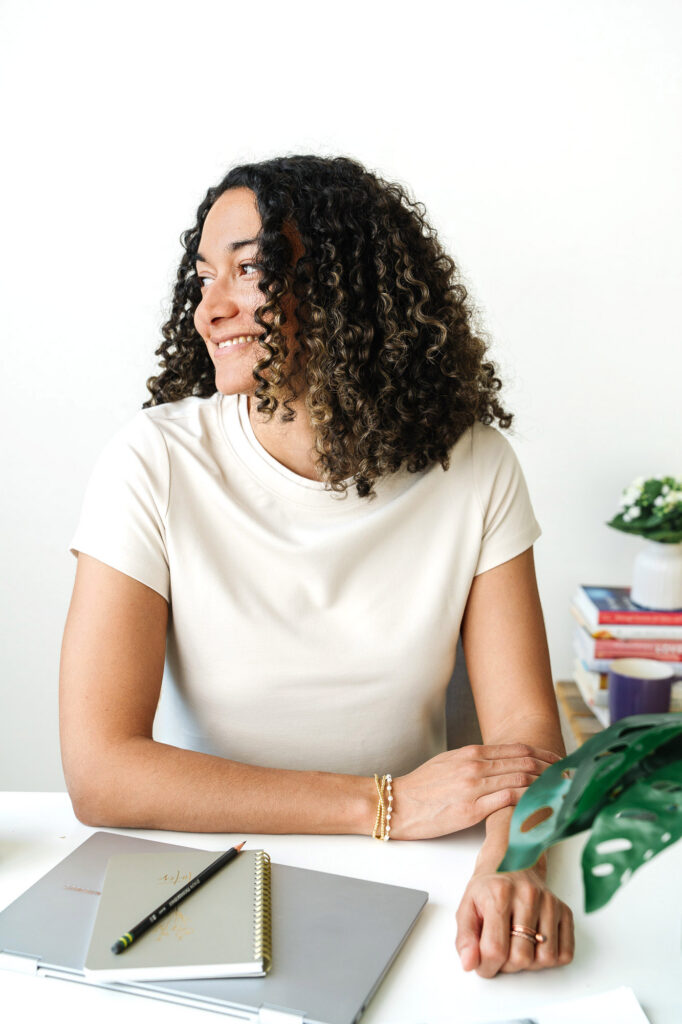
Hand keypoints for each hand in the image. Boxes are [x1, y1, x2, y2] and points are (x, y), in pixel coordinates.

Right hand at [391, 743, 560, 839]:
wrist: (397, 804)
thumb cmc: (421, 787)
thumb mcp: (448, 764)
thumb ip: (474, 762)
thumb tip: (496, 765)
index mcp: (471, 753)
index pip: (517, 750)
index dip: (542, 754)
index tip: (559, 761)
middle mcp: (476, 766)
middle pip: (524, 762)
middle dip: (551, 768)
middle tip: (570, 774)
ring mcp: (474, 787)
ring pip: (520, 779)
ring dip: (545, 784)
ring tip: (563, 789)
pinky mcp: (471, 810)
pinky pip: (507, 801)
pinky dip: (528, 801)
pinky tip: (541, 805)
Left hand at [455, 867, 574, 976]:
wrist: (512, 861)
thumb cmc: (488, 888)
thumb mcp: (467, 908)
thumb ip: (464, 939)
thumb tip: (468, 964)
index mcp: (499, 894)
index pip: (495, 949)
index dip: (486, 966)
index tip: (482, 964)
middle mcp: (528, 896)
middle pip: (521, 958)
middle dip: (506, 965)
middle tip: (500, 951)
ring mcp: (549, 903)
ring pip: (545, 959)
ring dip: (529, 963)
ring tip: (517, 946)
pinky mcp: (564, 911)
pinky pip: (565, 954)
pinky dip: (549, 958)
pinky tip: (535, 944)